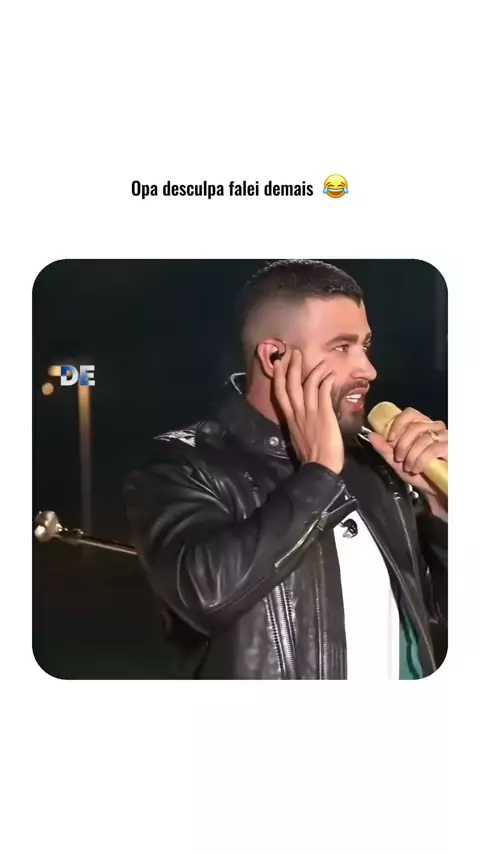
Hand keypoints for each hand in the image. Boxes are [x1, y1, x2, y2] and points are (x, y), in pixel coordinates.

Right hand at [272, 348, 343, 472]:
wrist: (320, 468)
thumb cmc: (311, 457)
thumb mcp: (298, 438)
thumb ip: (298, 425)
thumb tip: (300, 419)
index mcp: (290, 420)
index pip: (279, 394)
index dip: (277, 377)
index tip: (278, 364)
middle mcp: (297, 413)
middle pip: (290, 384)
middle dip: (290, 366)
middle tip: (293, 351)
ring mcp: (310, 412)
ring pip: (307, 385)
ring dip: (311, 369)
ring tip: (317, 359)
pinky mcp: (324, 414)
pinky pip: (323, 392)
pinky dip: (326, 381)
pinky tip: (330, 374)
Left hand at [368, 407, 447, 512]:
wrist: (434, 490)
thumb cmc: (418, 473)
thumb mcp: (397, 462)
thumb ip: (384, 448)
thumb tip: (371, 435)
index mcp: (421, 426)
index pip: (410, 413)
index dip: (398, 424)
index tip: (390, 439)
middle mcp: (435, 427)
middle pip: (415, 426)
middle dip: (402, 444)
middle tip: (399, 458)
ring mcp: (445, 437)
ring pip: (423, 438)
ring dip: (411, 454)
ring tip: (409, 467)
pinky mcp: (451, 448)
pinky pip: (433, 449)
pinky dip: (421, 460)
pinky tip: (417, 469)